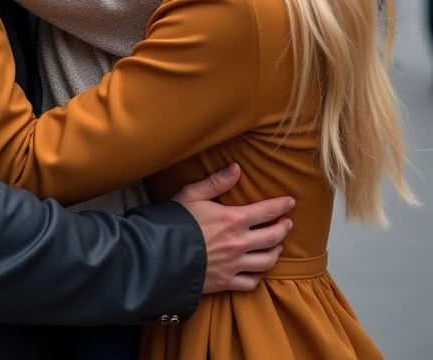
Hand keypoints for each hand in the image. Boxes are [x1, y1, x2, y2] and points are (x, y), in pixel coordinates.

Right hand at [174, 164, 293, 293]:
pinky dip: (259, 277)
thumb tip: (236, 168)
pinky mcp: (226, 282)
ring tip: (277, 246)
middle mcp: (239, 243)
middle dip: (284, 228)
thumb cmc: (175, 221)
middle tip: (288, 223)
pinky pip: (251, 283)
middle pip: (273, 237)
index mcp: (233, 219)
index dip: (282, 206)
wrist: (160, 255)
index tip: (291, 202)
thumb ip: (217, 181)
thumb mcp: (193, 194)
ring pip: (267, 261)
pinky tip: (258, 270)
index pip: (267, 211)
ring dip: (276, 252)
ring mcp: (234, 265)